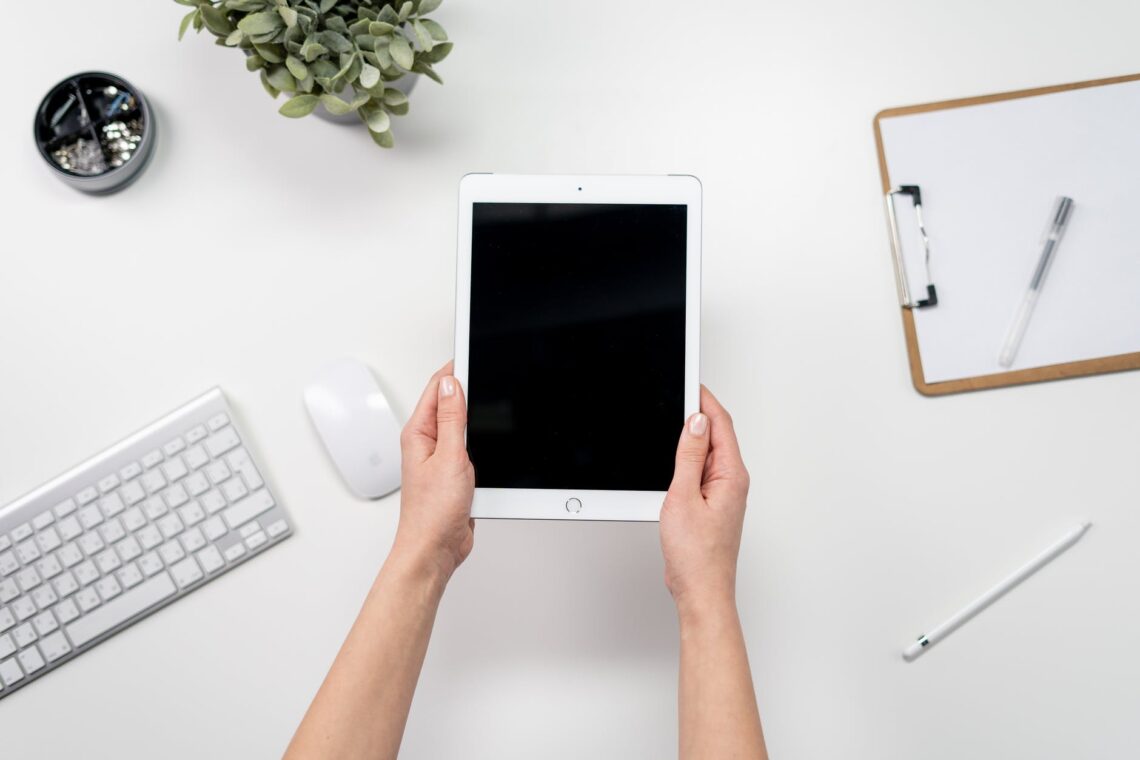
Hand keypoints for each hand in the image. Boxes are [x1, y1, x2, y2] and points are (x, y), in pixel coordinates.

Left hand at [392, 361, 475, 580]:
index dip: (456, 369)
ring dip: (476, 413)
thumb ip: (451, 418)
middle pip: (449, 402)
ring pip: (462, 424)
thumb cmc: (432, 513)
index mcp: (418, 433)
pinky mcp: (455, 472)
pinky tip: (490, 436)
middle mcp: (427, 442)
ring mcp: (441, 457)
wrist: (435, 549)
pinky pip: (469, 445)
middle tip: (487, 367)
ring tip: (488, 392)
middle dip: (468, 386)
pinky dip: (481, 438)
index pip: (437, 388)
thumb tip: (451, 383)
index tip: (473, 352)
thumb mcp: (449, 457)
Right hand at [660, 386, 749, 613]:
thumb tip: (695, 422)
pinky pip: (701, 471)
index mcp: (731, 475)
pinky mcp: (711, 503)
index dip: (703, 400)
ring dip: (690, 437)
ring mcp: (723, 493)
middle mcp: (732, 481)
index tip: (689, 383)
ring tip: (669, 423)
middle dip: (696, 413)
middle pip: (715, 434)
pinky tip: (672, 460)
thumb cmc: (697, 555)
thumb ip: (689, 457)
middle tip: (674, 396)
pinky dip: (686, 459)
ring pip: (707, 453)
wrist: (701, 591)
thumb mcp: (684, 496)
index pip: (720, 424)